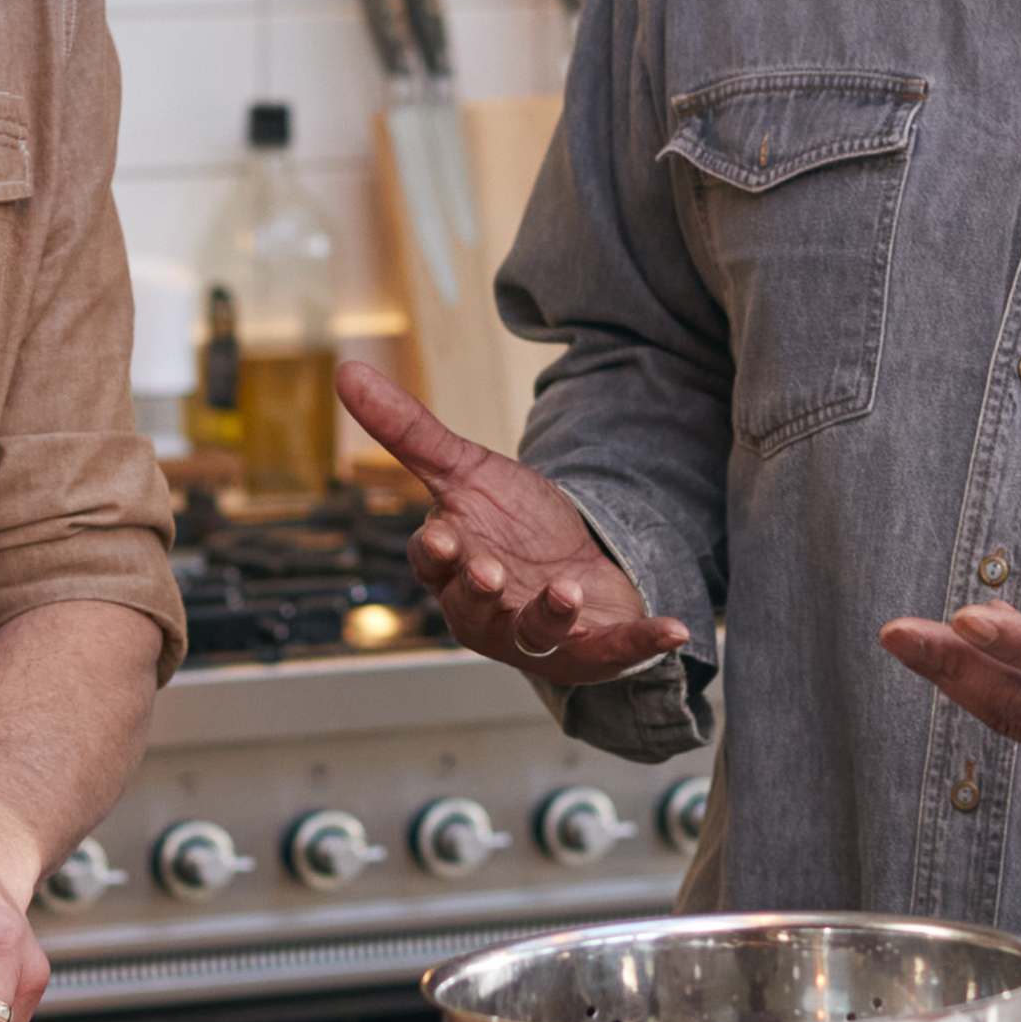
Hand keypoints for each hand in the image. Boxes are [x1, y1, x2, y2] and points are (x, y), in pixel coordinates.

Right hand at [339, 359, 691, 684]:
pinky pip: (616, 653)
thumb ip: (408, 430)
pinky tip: (675, 628)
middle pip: (474, 606)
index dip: (434, 555)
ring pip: (533, 635)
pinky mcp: (591, 650)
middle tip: (490, 573)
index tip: (439, 540)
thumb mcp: (465, 470)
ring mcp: (538, 636)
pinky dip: (642, 643)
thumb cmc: (509, 526)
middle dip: (481, 591)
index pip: (431, 562)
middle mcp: (487, 609)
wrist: (573, 567)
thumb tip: (345, 369)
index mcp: (452, 565)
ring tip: (565, 592)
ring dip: (548, 617)